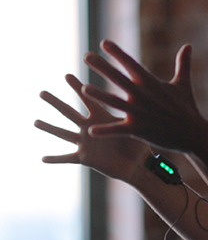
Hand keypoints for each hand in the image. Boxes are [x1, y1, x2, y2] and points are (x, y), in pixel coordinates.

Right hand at [34, 74, 150, 181]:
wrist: (138, 165)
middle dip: (56, 103)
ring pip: (63, 134)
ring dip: (49, 128)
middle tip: (41, 92)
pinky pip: (67, 158)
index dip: (78, 88)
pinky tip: (42, 158)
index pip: (88, 99)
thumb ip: (129, 113)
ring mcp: (86, 143)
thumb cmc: (139, 144)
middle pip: (69, 113)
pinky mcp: (86, 158)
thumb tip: (138, 94)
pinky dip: (55, 159)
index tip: (67, 74)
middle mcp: (90, 129)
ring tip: (35, 122)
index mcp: (102, 118)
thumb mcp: (132, 125)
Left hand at [81, 40, 206, 152]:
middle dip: (103, 67)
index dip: (118, 53)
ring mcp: (141, 113)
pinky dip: (105, 131)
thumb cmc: (187, 108)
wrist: (193, 133)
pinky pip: (119, 130)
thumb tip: (188, 44)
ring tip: (83, 89)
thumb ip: (183, 63)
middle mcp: (144, 96)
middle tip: (87, 56)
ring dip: (100, 96)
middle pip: (120, 79)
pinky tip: (91, 131)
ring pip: (115, 103)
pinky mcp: (139, 130)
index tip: (104, 43)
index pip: (133, 65)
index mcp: (152, 84)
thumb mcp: (183, 84)